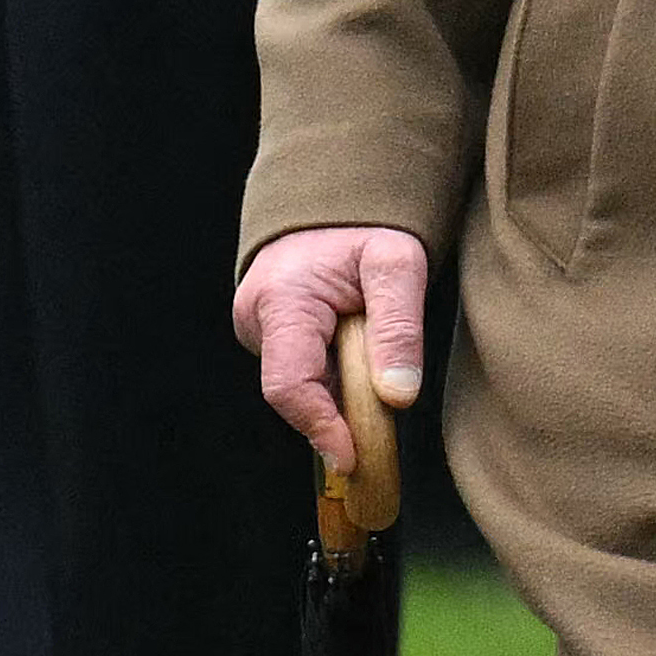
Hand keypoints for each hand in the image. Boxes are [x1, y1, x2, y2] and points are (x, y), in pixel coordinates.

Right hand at [234, 224, 428, 471]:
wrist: (332, 196)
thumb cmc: (364, 224)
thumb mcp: (396, 262)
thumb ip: (399, 328)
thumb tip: (398, 396)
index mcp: (282, 300)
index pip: (290, 385)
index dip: (322, 428)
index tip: (354, 459)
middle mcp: (256, 317)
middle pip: (295, 392)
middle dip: (338, 413)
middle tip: (385, 418)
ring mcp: (257, 326)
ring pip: (299, 384)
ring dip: (340, 391)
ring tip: (375, 367)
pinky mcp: (267, 332)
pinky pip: (299, 371)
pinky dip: (332, 378)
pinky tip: (358, 362)